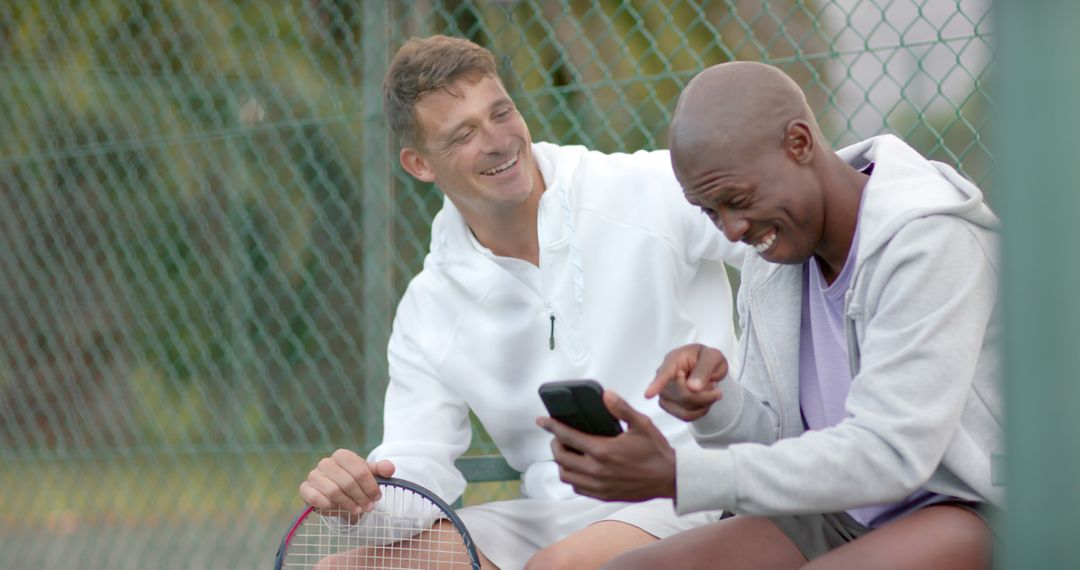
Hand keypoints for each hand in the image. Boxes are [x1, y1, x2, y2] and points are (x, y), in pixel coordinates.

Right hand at [298, 449, 395, 517]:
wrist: (338, 494)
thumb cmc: (355, 482)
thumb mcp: (370, 475)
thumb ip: (381, 470)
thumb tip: (389, 469)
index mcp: (342, 455)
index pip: (360, 471)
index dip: (371, 487)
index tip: (377, 498)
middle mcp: (326, 463)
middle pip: (348, 482)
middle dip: (361, 497)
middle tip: (369, 507)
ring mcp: (314, 475)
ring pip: (333, 491)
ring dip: (348, 503)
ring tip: (357, 510)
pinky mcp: (305, 489)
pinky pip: (316, 498)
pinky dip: (328, 505)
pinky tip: (337, 509)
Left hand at [536, 390, 675, 501]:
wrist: (669, 479)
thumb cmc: (656, 451)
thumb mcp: (641, 424)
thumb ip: (621, 409)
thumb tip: (606, 395)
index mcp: (603, 451)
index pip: (568, 437)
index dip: (552, 427)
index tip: (542, 420)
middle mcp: (596, 471)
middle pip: (561, 458)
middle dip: (555, 444)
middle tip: (558, 436)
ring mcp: (598, 486)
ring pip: (566, 476)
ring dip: (561, 463)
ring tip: (567, 451)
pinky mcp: (603, 495)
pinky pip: (577, 488)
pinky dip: (572, 477)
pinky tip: (579, 467)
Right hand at [645, 343, 727, 420]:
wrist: (708, 367)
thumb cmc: (707, 359)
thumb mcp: (712, 357)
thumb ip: (704, 369)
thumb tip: (692, 387)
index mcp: (674, 360)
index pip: (664, 374)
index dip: (656, 385)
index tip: (648, 395)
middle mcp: (665, 376)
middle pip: (683, 395)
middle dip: (704, 395)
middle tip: (715, 385)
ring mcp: (664, 392)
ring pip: (684, 409)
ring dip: (703, 403)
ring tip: (708, 390)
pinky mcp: (668, 405)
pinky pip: (685, 416)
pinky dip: (700, 411)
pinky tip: (704, 401)